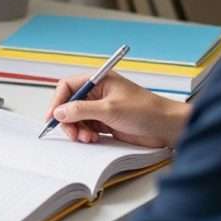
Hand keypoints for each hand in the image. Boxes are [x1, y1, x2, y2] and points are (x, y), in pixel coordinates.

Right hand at [45, 72, 189, 147]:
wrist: (167, 128)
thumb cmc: (146, 111)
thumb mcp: (109, 109)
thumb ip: (81, 110)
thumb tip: (59, 112)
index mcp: (99, 81)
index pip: (68, 87)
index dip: (57, 101)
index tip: (52, 117)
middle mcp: (98, 93)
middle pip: (69, 104)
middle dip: (68, 120)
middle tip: (73, 133)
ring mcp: (101, 109)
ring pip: (76, 119)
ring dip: (77, 130)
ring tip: (88, 138)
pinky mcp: (106, 123)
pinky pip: (86, 128)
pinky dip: (85, 135)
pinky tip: (94, 139)